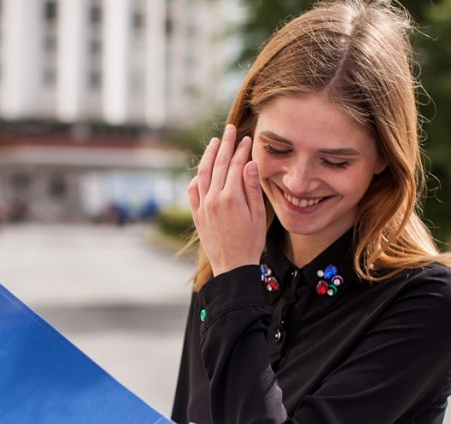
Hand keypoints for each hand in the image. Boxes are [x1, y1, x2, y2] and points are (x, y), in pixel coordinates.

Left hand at [187, 124, 266, 276]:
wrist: (232, 266)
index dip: (241, 150)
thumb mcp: (257, 215)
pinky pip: (193, 190)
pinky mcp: (196, 214)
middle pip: (218, 164)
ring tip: (214, 142)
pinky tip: (202, 170)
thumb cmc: (250, 242)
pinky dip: (197, 176)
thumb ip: (252, 188)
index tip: (246, 139)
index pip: (235, 165)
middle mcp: (213, 199)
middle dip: (224, 145)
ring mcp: (202, 206)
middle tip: (229, 130)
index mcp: (231, 198)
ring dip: (208, 155)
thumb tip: (249, 164)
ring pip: (203, 174)